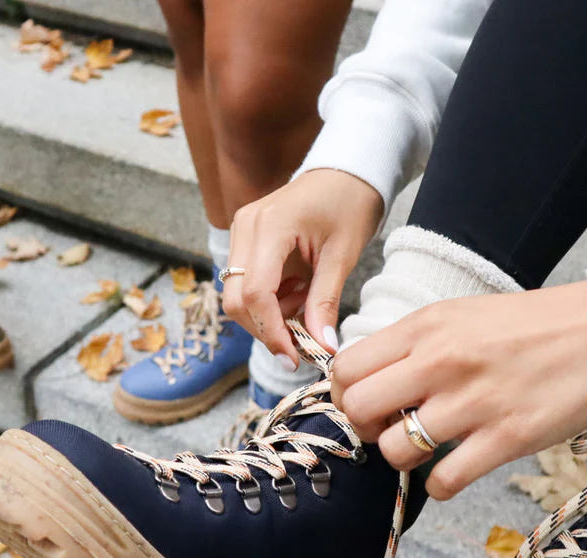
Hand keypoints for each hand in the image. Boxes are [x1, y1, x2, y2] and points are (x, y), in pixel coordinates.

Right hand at [222, 169, 383, 366]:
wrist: (347, 170)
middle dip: (266, 328)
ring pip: (235, 294)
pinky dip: (268, 300)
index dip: (271, 332)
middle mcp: (246, 226)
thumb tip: (323, 347)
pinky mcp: (245, 237)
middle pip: (235, 299)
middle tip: (301, 341)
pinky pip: (244, 282)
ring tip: (305, 302)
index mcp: (270, 226)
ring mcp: (241, 230)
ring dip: (268, 314)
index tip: (294, 357)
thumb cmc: (351, 203)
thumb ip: (325, 301)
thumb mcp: (343, 255)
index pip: (254, 293)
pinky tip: (296, 289)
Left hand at [330, 280, 586, 499]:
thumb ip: (413, 343)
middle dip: (364, 426)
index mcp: (425, 326)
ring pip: (392, 449)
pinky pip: (442, 481)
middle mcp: (439, 361)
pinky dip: (439, 485)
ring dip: (401, 458)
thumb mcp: (460, 315)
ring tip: (426, 448)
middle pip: (356, 408)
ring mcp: (472, 402)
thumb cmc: (531, 324)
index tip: (364, 402)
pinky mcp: (506, 438)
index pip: (346, 367)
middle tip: (388, 428)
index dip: (345, 391)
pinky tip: (455, 469)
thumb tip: (369, 378)